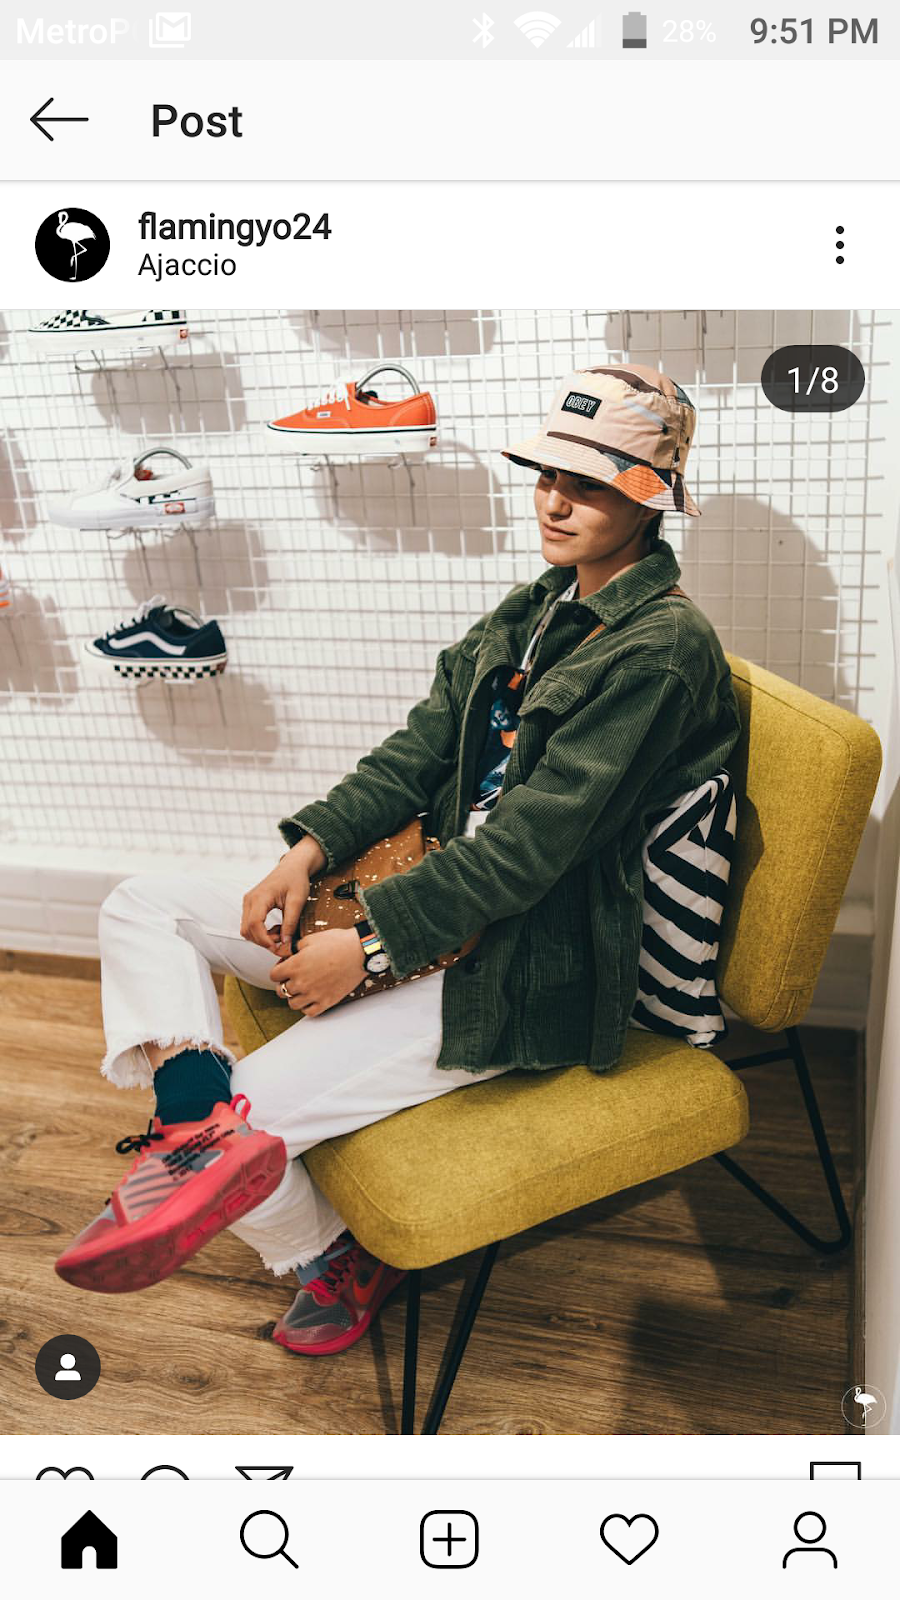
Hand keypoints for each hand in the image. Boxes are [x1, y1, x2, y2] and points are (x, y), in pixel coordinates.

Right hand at [241, 841, 321, 955]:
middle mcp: (250, 899)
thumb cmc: (296, 880)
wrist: (292, 868)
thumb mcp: (298, 901)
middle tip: (283, 941)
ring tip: (282, 932)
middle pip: (247, 930)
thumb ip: (290, 922)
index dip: (264, 940)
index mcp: (260, 896)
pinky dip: (262, 932)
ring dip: (263, 937)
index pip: (254, 924)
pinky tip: (277, 928)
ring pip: (247, 929)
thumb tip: (285, 943)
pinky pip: (250, 925)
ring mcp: (248, 902)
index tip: (278, 948)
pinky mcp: (250, 906)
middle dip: (264, 941)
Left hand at [270, 928, 366, 1015]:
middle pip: (281, 991)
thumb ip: (292, 948)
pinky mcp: (326, 1001)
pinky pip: (309, 1012)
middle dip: (284, 983)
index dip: (278, 970)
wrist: (359, 952)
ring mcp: (314, 994)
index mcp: (295, 966)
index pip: (273, 976)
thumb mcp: (310, 939)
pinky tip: (311, 998)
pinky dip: (307, 1007)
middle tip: (293, 977)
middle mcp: (301, 982)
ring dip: (294, 997)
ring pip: (293, 1004)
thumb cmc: (337, 943)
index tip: (285, 967)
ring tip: (302, 989)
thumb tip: (282, 951)